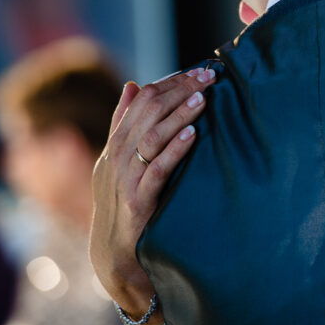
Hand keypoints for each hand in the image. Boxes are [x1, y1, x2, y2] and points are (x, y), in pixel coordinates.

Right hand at [89, 68, 214, 312]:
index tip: (198, 71)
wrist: (115, 253)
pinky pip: (157, 170)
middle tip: (209, 76)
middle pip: (148, 111)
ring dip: (179, 115)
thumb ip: (125, 124)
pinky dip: (175, 149)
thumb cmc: (124, 201)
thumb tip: (132, 85)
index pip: (142, 100)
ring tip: (203, 98)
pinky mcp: (138, 201)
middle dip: (180, 90)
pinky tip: (193, 134)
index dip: (170, 83)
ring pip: (152, 137)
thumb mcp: (121, 160)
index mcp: (116, 144)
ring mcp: (126, 179)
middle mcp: (117, 157)